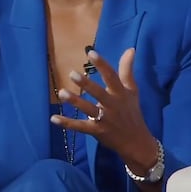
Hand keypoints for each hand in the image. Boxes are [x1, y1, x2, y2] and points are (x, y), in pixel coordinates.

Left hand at [50, 48, 156, 170]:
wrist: (136, 142)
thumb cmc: (132, 112)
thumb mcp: (132, 90)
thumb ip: (127, 70)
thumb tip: (130, 49)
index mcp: (120, 93)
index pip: (112, 77)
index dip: (102, 65)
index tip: (91, 53)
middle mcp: (112, 105)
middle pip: (99, 93)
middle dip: (86, 84)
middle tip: (72, 74)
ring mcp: (104, 119)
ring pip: (88, 109)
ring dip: (75, 102)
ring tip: (62, 93)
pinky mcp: (97, 132)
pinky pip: (80, 127)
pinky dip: (67, 123)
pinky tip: (53, 118)